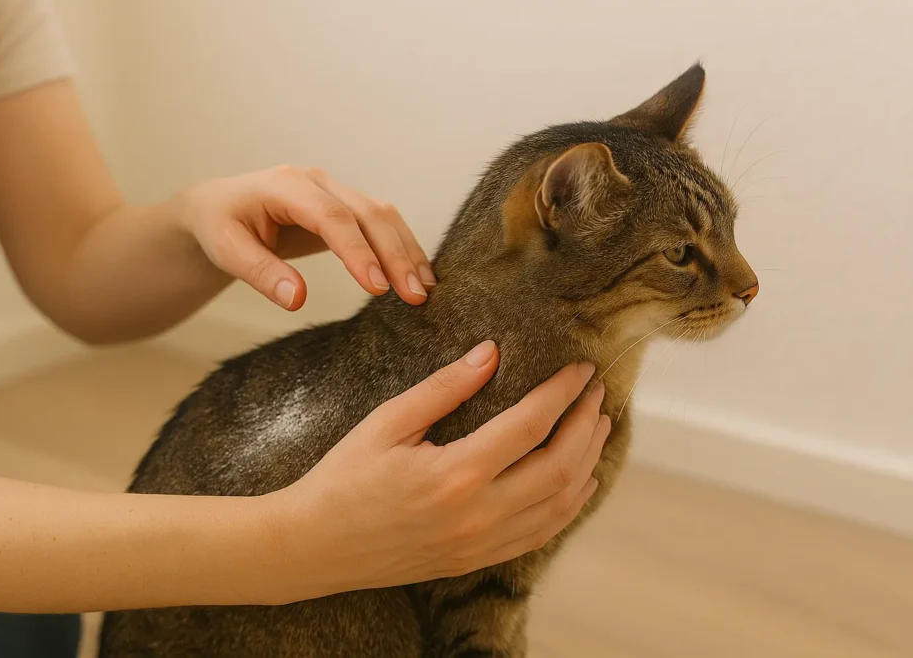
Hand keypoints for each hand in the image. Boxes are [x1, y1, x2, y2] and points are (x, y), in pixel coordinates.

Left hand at [176, 166, 436, 309]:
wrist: (219, 208)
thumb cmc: (220, 226)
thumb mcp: (226, 251)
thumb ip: (261, 273)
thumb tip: (298, 300)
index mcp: (288, 185)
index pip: (333, 218)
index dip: (358, 253)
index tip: (377, 289)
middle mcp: (319, 183)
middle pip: (370, 214)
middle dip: (395, 256)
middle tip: (414, 297)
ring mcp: (336, 192)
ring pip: (384, 216)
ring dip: (407, 252)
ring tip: (424, 291)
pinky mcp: (347, 208)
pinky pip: (382, 224)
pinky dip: (402, 248)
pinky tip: (417, 276)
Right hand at [274, 341, 609, 600]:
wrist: (315, 547)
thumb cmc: (344, 478)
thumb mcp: (387, 422)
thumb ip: (444, 388)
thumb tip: (491, 353)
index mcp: (455, 474)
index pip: (531, 425)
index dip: (563, 392)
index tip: (580, 368)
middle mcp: (478, 514)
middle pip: (559, 466)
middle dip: (586, 424)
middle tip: (597, 392)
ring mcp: (480, 544)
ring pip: (559, 505)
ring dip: (587, 463)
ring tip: (597, 427)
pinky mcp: (476, 561)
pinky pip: (540, 534)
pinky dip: (568, 505)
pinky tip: (576, 480)